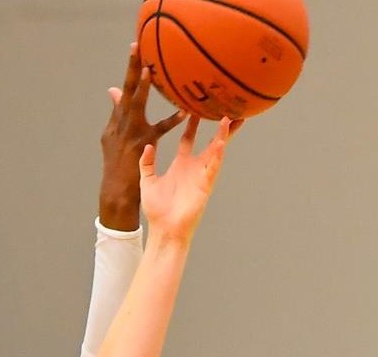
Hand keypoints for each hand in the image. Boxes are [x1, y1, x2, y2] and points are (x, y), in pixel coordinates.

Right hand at [100, 43, 186, 229]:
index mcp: (117, 121)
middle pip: (126, 92)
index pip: (125, 90)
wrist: (116, 192)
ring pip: (136, 106)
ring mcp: (130, 134)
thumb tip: (112, 89)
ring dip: (141, 88)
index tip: (135, 48)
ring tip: (148, 71)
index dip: (130, 69)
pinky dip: (172, 120)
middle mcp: (121, 124)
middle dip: (130, 69)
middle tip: (136, 48)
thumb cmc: (118, 164)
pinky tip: (184, 111)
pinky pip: (159, 131)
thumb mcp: (113, 137)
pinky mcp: (142, 146)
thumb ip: (116, 112)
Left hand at [138, 115, 237, 244]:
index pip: (187, 138)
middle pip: (209, 141)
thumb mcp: (147, 180)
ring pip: (216, 151)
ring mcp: (201, 175)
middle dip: (216, 125)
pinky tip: (221, 143)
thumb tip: (148, 144)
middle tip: (224, 107)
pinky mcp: (205, 185)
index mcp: (180, 165)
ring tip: (231, 119)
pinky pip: (213, 167)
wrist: (164, 229)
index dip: (190, 123)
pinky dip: (217, 155)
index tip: (192, 106)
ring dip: (223, 136)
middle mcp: (194, 167)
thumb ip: (147, 162)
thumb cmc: (157, 210)